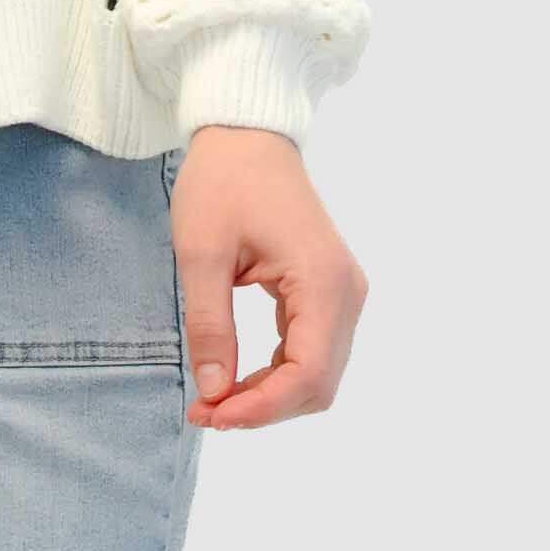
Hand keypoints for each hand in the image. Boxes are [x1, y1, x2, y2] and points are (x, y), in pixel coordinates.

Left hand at [171, 125, 367, 427]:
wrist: (246, 136)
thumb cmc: (221, 183)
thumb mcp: (202, 252)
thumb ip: (211, 324)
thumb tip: (214, 391)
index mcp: (323, 280)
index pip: (308, 373)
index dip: (261, 407)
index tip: (210, 414)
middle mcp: (347, 292)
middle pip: (319, 382)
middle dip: (264, 408)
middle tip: (205, 411)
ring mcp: (343, 292)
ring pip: (318, 373)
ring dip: (271, 395)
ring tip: (216, 398)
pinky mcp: (330, 290)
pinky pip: (313, 350)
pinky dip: (278, 373)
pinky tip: (237, 375)